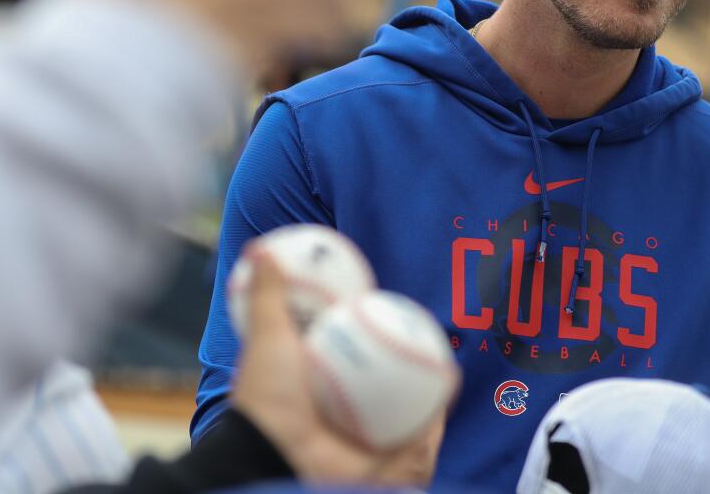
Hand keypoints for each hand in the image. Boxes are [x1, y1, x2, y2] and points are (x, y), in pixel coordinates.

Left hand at [231, 247, 444, 485]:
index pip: (356, 353)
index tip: (387, 306)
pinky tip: (448, 382)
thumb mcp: (268, 335)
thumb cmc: (267, 400)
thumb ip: (268, 294)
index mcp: (322, 385)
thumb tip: (260, 249)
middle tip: (425, 331)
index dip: (374, 331)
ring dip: (431, 385)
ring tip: (444, 354)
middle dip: (412, 358)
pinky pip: (422, 435)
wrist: (279, 454)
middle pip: (389, 381)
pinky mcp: (388, 461)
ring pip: (411, 407)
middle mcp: (347, 412)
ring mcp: (368, 437)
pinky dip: (436, 414)